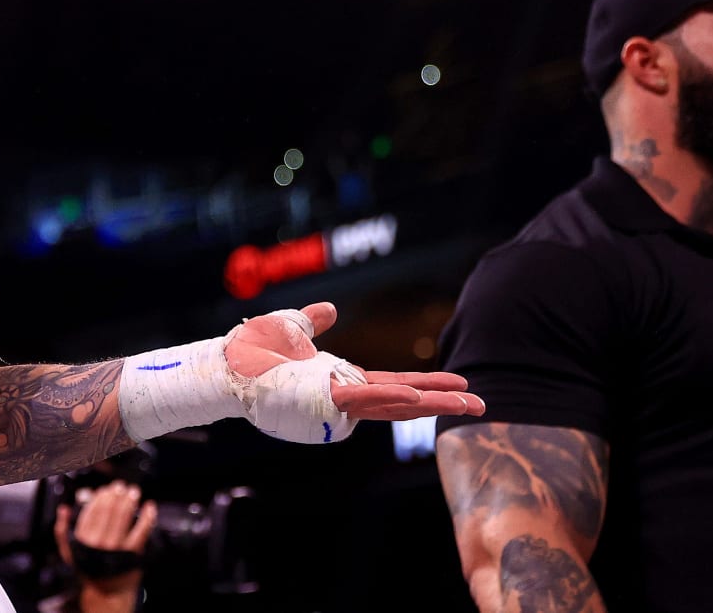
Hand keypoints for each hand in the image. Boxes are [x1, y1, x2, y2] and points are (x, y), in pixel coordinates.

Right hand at [55, 481, 156, 564]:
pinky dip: (147, 517)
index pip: (91, 511)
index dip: (99, 497)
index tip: (105, 490)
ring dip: (130, 501)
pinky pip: (141, 530)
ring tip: (133, 492)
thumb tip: (63, 509)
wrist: (107, 592)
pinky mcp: (133, 552)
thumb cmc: (90, 570)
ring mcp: (116, 547)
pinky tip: (149, 507)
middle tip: (120, 487)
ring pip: (124, 516)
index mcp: (83, 539)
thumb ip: (62, 530)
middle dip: (115, 494)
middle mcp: (99, 542)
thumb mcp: (69, 552)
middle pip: (109, 510)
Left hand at [227, 302, 483, 419]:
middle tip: (483, 404)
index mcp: (344, 381)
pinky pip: (365, 399)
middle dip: (444, 402)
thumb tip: (330, 309)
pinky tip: (416, 397)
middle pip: (406, 400)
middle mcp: (346, 396)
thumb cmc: (255, 355)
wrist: (229, 367)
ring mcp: (338, 402)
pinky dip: (391, 398)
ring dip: (431, 403)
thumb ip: (313, 322)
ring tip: (467, 403)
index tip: (460, 385)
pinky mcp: (326, 402)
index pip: (396, 383)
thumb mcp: (292, 330)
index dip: (429, 383)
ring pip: (394, 404)